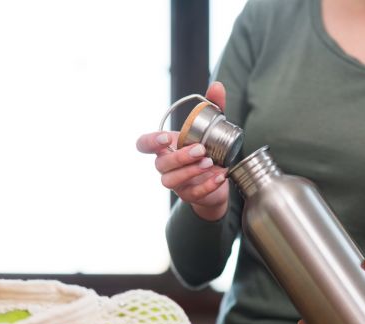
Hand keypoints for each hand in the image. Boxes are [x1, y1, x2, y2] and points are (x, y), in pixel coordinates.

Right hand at [136, 82, 228, 220]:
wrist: (217, 180)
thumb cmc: (207, 151)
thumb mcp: (211, 128)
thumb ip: (213, 107)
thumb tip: (217, 86)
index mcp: (166, 147)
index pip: (144, 145)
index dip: (150, 142)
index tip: (166, 137)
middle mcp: (166, 166)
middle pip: (161, 164)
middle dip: (180, 156)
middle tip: (201, 149)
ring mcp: (176, 183)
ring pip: (172, 180)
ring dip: (191, 171)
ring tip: (210, 163)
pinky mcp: (189, 195)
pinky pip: (193, 193)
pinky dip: (207, 185)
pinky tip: (221, 176)